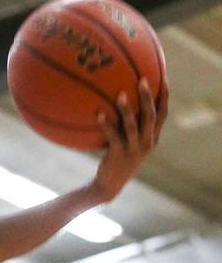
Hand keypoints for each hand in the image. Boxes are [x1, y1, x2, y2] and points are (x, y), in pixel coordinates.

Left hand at [91, 76, 169, 202]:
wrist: (110, 184)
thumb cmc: (117, 159)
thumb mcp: (128, 142)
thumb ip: (129, 126)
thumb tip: (120, 100)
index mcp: (152, 138)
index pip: (163, 114)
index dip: (164, 96)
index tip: (163, 77)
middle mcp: (147, 143)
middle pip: (151, 116)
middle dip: (148, 97)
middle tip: (142, 80)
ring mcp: (134, 149)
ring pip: (133, 125)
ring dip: (127, 109)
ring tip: (120, 93)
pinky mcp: (119, 155)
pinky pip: (113, 136)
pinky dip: (106, 124)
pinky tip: (98, 113)